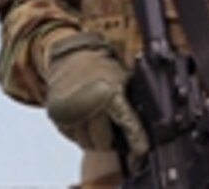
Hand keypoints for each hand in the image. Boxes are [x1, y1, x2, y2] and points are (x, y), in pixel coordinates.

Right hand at [44, 32, 148, 158]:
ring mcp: (71, 112)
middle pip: (103, 140)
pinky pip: (72, 136)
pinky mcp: (57, 117)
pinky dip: (81, 135)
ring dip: (96, 141)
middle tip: (119, 139)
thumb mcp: (125, 78)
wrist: (74, 57)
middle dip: (113, 143)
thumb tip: (151, 121)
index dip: (135, 140)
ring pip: (86, 142)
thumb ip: (133, 99)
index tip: (141, 151)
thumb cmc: (104, 69)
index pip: (127, 123)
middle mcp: (89, 104)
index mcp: (111, 94)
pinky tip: (88, 124)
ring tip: (103, 130)